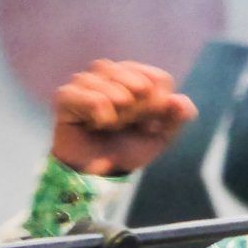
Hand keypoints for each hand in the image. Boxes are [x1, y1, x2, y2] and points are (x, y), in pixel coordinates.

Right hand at [51, 60, 196, 175]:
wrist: (97, 173)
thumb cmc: (127, 150)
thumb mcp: (159, 138)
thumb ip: (176, 119)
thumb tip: (181, 101)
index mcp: (134, 78)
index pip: (158, 78)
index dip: (158, 104)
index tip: (149, 124)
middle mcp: (110, 74)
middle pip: (135, 76)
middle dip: (139, 107)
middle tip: (129, 124)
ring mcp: (86, 82)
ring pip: (110, 80)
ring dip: (119, 109)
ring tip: (112, 125)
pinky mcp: (66, 96)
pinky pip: (90, 96)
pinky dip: (100, 112)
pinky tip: (97, 124)